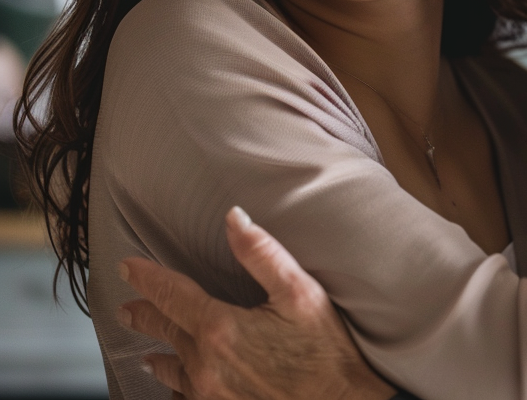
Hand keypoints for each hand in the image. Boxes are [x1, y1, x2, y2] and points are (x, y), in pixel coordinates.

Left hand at [119, 207, 396, 399]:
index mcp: (220, 329)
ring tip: (147, 350)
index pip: (172, 295)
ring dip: (157, 353)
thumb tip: (234, 219)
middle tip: (127, 306)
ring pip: (171, 371)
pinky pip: (185, 397)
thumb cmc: (324, 352)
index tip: (127, 267)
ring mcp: (208, 396)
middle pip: (165, 332)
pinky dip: (177, 386)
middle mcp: (205, 366)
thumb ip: (262, 253)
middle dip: (145, 314)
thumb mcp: (300, 293)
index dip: (147, 278)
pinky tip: (179, 385)